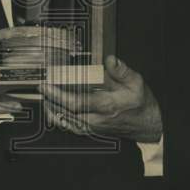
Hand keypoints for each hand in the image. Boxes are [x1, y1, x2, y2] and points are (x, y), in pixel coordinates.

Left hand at [41, 54, 162, 142]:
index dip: (58, 95)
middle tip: (40, 88)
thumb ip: (122, 71)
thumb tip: (110, 60)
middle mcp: (96, 119)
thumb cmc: (141, 103)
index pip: (76, 103)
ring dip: (52, 110)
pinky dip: (59, 120)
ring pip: (66, 122)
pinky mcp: (92, 130)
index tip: (46, 85)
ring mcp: (93, 127)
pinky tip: (53, 110)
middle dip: (50, 101)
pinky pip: (71, 127)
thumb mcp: (136, 83)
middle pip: (66, 113)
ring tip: (43, 97)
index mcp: (106, 106)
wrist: (148, 125)